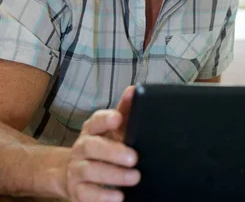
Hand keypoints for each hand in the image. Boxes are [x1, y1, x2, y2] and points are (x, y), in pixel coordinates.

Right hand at [63, 86, 139, 201]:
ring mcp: (77, 169)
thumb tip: (136, 90)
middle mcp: (83, 148)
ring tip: (134, 177)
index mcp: (93, 130)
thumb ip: (126, 110)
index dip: (106, 119)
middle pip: (93, 147)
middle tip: (134, 157)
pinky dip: (102, 197)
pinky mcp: (77, 190)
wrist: (73, 172)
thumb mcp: (113, 128)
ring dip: (114, 175)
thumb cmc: (103, 145)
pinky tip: (118, 197)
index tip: (118, 118)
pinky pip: (87, 194)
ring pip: (91, 171)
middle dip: (113, 152)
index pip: (96, 121)